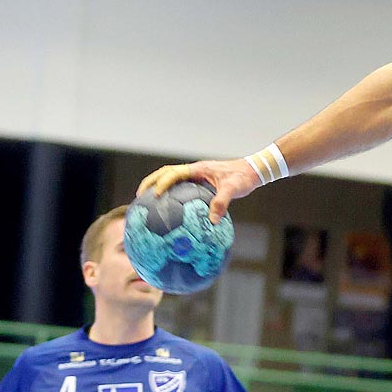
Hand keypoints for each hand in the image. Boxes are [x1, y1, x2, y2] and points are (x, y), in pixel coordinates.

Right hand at [137, 158, 261, 222]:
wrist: (252, 171)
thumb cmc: (243, 178)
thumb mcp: (233, 189)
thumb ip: (221, 203)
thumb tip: (211, 222)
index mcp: (197, 169)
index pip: (173, 173)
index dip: (162, 183)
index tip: (155, 195)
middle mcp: (194, 170)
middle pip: (165, 173)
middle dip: (150, 182)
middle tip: (139, 196)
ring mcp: (196, 175)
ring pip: (171, 178)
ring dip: (158, 186)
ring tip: (148, 201)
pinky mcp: (201, 181)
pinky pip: (182, 187)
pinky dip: (172, 194)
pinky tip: (172, 209)